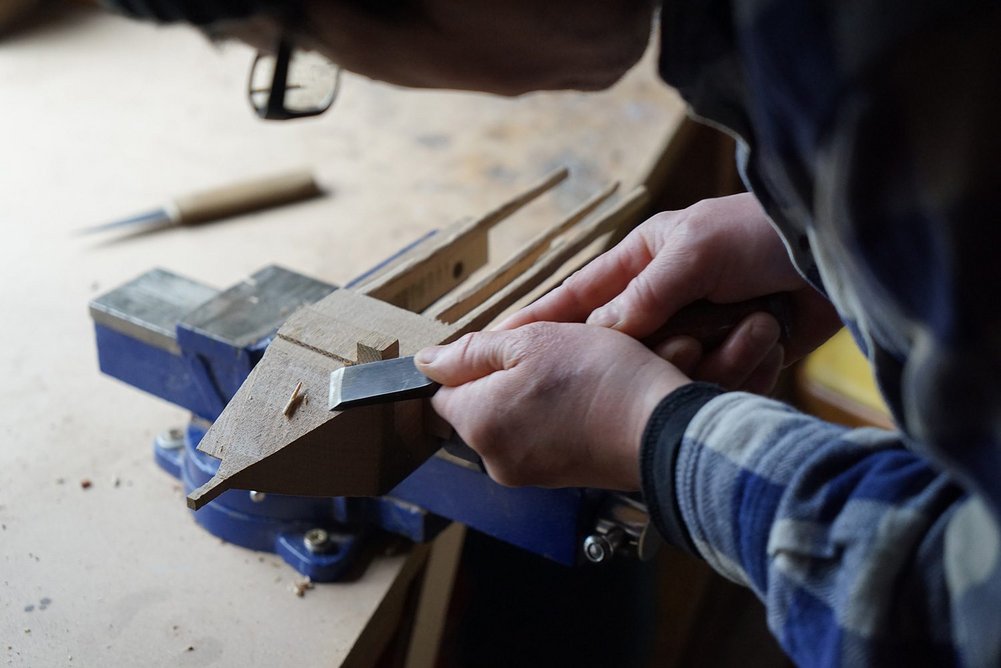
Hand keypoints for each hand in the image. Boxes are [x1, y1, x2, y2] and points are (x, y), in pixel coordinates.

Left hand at [416, 322, 687, 489]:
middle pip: (479, 408)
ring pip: (512, 421)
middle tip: (551, 357)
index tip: (509, 349)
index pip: (443, 391)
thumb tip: (426, 362)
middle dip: (506, 379)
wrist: (663, 430)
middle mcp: (494, 458)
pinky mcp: (558, 479)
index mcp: (478, 421)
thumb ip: (473, 352)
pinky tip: (587, 401)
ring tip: (575, 377)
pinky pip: (541, 439)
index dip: (472, 363)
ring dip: (534, 396)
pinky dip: (557, 418)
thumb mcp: (532, 341)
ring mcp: (527, 474)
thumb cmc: (602, 380)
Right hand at [500, 193, 842, 392]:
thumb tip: (596, 338)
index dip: (539, 322)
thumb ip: (644, 294)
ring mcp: (699, 332)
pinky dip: (746, 365)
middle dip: (652, 354)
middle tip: (675, 349)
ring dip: (715, 357)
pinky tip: (770, 334)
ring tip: (752, 322)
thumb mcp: (697, 250)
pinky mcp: (732, 359)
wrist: (843, 255)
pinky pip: (717, 384)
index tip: (497, 347)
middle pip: (624, 349)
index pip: (578, 297)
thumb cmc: (765, 234)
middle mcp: (665, 301)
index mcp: (644, 262)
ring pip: (673, 373)